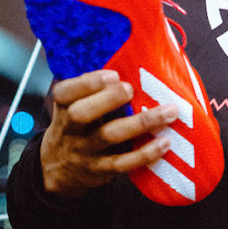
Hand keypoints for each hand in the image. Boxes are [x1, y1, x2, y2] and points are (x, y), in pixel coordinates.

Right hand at [40, 69, 179, 198]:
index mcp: (64, 104)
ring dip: (142, 123)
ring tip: (168, 112)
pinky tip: (165, 142)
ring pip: (110, 136)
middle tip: (130, 89)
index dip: (88, 83)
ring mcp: (86, 149)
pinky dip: (145, 153)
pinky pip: (123, 163)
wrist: (58, 167)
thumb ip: (93, 85)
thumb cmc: (78, 123)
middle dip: (108, 99)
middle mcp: (71, 127)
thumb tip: (133, 59)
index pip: (66, 92)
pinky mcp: (101, 169)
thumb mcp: (74, 102)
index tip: (113, 75)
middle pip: (82, 114)